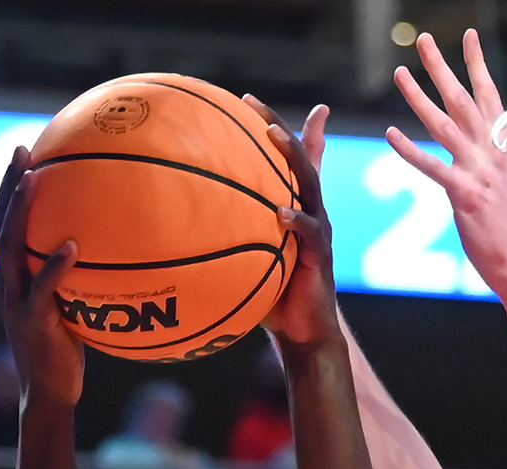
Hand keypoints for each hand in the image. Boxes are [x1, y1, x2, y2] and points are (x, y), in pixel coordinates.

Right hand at [0, 148, 84, 409]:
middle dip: (7, 185)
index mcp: (13, 277)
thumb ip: (77, 278)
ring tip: (34, 179)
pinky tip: (71, 246)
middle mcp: (7, 282)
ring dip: (20, 210)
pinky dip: (55, 266)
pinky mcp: (31, 322)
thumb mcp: (69, 307)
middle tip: (20, 151)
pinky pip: (42, 288)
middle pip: (0, 223)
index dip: (9, 189)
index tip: (24, 154)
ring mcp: (15, 301)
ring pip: (10, 247)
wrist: (49, 394)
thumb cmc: (64, 352)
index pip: (4, 224)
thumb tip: (106, 249)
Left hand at [251, 103, 340, 351]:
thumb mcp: (250, 261)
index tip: (248, 100)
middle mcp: (311, 211)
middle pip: (300, 159)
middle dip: (280, 129)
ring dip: (292, 157)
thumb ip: (230, 242)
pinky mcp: (321, 257)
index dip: (273, 126)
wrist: (304, 332)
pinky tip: (281, 213)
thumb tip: (185, 230)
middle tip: (255, 106)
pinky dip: (297, 221)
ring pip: (310, 184)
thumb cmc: (273, 296)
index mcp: (297, 208)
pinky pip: (311, 233)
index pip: (288, 160)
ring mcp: (319, 232)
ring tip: (273, 137)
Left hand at [386, 32, 506, 300]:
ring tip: (400, 73)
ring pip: (446, 125)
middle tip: (424, 39)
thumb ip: (494, 163)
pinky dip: (410, 150)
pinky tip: (391, 134)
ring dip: (419, 97)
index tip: (468, 35)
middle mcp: (493, 155)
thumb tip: (485, 150)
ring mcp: (481, 173)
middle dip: (444, 67)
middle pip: (465, 100)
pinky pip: (434, 168)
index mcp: (505, 150)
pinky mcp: (466, 197)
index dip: (478, 64)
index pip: (492, 97)